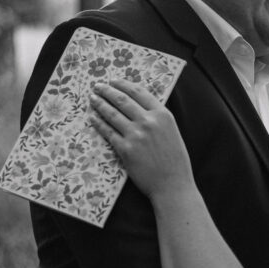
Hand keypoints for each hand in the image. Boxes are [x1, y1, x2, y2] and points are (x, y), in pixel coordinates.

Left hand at [90, 80, 193, 199]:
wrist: (173, 186)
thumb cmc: (175, 162)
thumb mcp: (172, 132)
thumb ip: (158, 119)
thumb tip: (139, 108)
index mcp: (163, 115)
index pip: (139, 92)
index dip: (123, 84)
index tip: (113, 81)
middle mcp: (149, 121)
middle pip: (122, 100)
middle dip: (107, 91)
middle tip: (97, 86)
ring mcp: (136, 135)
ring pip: (112, 114)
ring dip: (100, 104)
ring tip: (92, 99)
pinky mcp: (125, 149)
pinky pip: (108, 132)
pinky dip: (98, 123)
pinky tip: (93, 118)